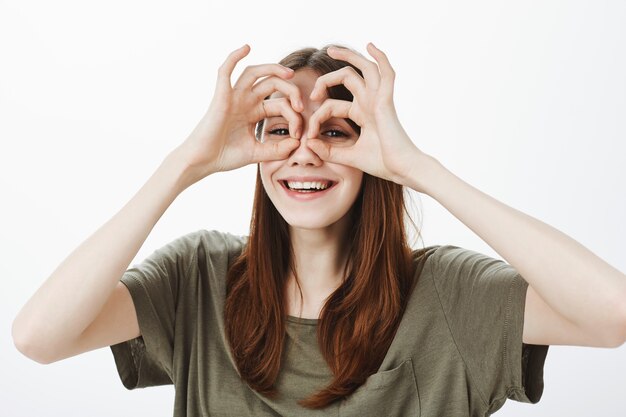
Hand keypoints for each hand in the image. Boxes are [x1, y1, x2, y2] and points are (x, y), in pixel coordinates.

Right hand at [174, 44, 302, 183]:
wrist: (203, 162)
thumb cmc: (225, 157)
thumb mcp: (257, 153)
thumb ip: (277, 149)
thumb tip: (297, 143)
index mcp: (254, 112)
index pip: (280, 105)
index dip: (294, 117)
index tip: (299, 134)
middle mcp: (245, 101)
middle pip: (272, 84)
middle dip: (291, 92)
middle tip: (301, 106)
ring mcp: (233, 97)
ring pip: (255, 72)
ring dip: (274, 69)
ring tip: (290, 74)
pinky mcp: (221, 96)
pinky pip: (226, 71)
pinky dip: (234, 57)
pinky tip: (246, 48)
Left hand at [305, 43, 425, 185]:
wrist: (403, 170)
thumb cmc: (382, 164)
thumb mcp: (349, 156)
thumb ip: (329, 151)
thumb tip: (308, 144)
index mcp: (363, 114)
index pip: (333, 105)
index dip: (317, 117)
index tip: (310, 136)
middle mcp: (371, 102)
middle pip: (347, 77)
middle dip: (325, 79)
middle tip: (312, 94)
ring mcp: (379, 99)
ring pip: (364, 68)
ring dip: (348, 56)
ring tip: (330, 50)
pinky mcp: (386, 101)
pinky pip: (386, 73)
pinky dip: (381, 58)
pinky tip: (371, 46)